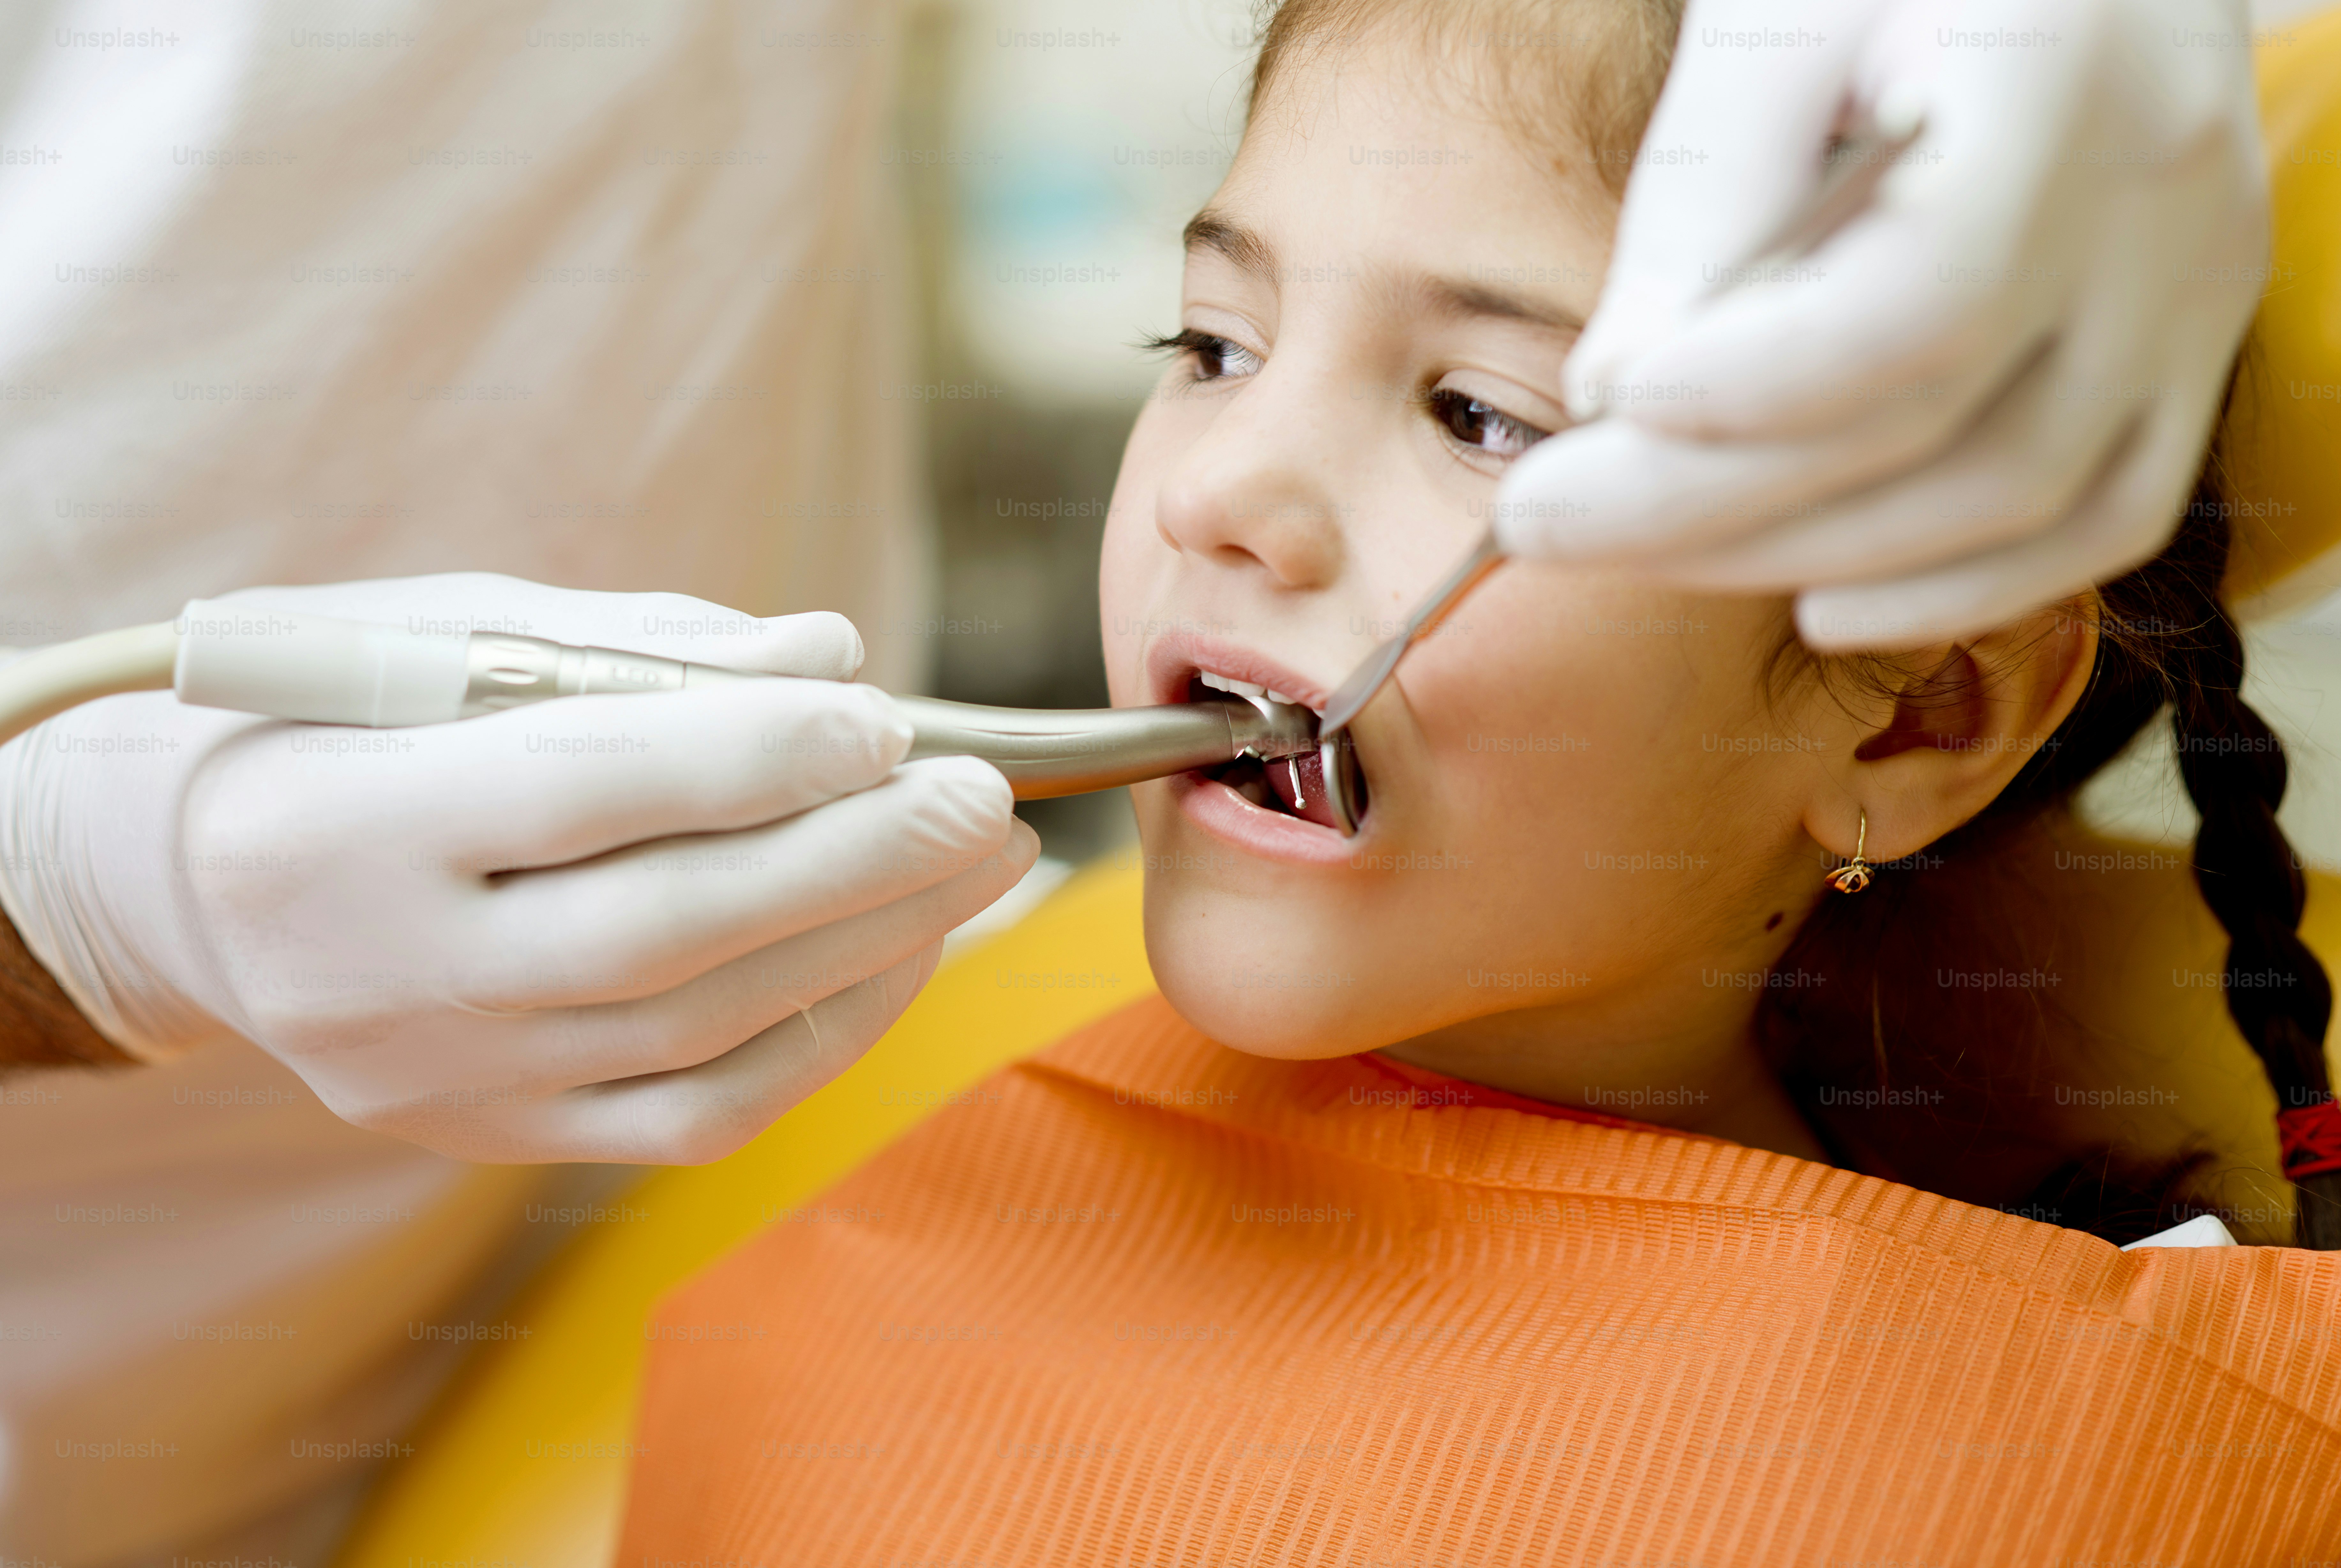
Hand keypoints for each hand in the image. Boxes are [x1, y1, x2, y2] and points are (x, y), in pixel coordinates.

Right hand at [0, 574, 1034, 1161]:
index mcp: (337, 820)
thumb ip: (634, 649)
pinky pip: (695, 1118)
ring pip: (697, 1034)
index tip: (886, 721)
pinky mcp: (493, 1137)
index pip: (582, 789)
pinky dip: (822, 1035)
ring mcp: (441, 1079)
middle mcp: (383, 973)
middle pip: (660, 932)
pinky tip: (901, 951)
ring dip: (867, 945)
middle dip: (849, 862)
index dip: (753, 754)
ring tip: (977, 865)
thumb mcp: (440, 642)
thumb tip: (832, 658)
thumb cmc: (337, 726)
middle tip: (980, 801)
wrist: (191, 889)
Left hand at [1495, 0, 2269, 648]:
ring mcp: (2196, 291)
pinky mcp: (2195, 355)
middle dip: (1711, 503)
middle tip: (1544, 519)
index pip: (1921, 301)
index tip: (1608, 404)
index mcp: (2061, 80)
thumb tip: (1611, 398)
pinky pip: (2102, 521)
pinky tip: (1816, 603)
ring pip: (2010, 503)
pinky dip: (1957, 591)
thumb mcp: (1776, 22)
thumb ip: (1703, 199)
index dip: (1755, 384)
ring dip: (1800, 555)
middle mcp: (2158, 202)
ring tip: (1641, 550)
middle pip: (1937, 430)